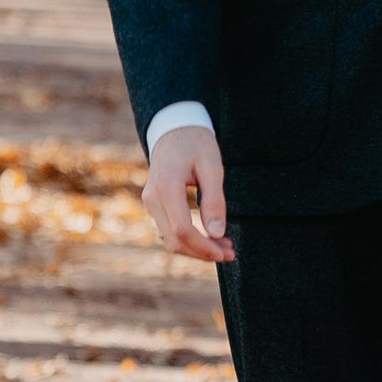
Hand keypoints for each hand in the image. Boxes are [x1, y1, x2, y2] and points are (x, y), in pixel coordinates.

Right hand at [142, 123, 233, 263]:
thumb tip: (217, 233)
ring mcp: (150, 202)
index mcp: (167, 186)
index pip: (182, 229)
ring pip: (170, 239)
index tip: (226, 252)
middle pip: (174, 240)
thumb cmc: (196, 143)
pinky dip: (188, 240)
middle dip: (202, 252)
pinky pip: (169, 231)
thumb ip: (214, 200)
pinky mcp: (154, 205)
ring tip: (224, 248)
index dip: (204, 247)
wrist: (174, 128)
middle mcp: (153, 198)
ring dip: (196, 249)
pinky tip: (209, 239)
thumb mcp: (212, 166)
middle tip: (230, 253)